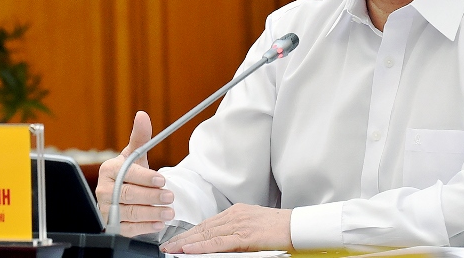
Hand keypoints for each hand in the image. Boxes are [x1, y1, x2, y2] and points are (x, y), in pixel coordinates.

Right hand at [95, 111, 174, 236]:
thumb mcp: (135, 156)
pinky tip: (158, 224)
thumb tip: (142, 115)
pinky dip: (144, 227)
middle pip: (128, 195)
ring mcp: (106, 209)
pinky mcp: (111, 226)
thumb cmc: (129, 173)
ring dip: (151, 214)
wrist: (120, 194)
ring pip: (129, 213)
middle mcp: (104, 190)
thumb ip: (141, 137)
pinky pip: (127, 229)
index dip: (145, 177)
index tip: (161, 179)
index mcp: (109, 170)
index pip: (127, 174)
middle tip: (170, 197)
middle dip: (151, 197)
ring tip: (169, 212)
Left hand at [160, 204, 291, 253]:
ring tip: (172, 250)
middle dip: (183, 238)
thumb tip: (217, 244)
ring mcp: (238, 224)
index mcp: (236, 212)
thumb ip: (235, 233)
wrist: (296, 226)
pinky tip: (189, 249)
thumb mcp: (253, 227)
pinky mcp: (244, 235)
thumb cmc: (278, 229)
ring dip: (187, 243)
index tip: (177, 240)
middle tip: (167, 246)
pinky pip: (218, 242)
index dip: (190, 233)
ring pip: (206, 234)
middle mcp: (234, 215)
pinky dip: (201, 246)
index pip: (207, 224)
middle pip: (203, 228)